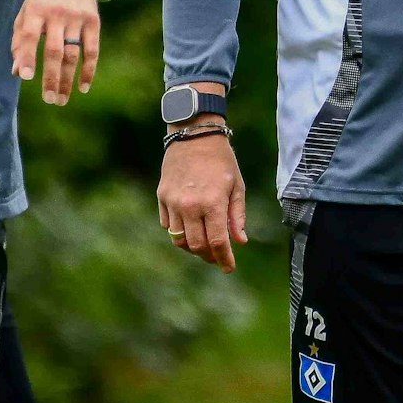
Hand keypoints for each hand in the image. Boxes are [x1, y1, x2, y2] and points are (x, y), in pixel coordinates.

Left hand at [12, 0, 100, 104]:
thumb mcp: (25, 12)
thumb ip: (19, 40)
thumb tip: (17, 72)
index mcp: (35, 10)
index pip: (29, 35)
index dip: (26, 56)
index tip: (26, 77)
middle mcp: (57, 14)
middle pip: (54, 50)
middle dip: (51, 77)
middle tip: (49, 99)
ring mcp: (77, 17)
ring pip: (72, 54)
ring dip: (67, 79)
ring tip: (61, 99)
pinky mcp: (93, 20)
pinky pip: (92, 49)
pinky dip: (89, 70)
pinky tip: (83, 86)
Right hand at [158, 128, 247, 272]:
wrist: (194, 135)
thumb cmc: (221, 160)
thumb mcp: (237, 185)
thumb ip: (237, 215)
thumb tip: (240, 241)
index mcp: (213, 203)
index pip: (217, 242)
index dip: (224, 259)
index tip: (229, 268)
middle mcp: (190, 206)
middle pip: (196, 246)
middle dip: (208, 256)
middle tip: (217, 256)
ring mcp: (173, 202)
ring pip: (179, 239)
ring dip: (192, 247)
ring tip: (204, 245)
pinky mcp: (162, 196)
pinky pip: (167, 225)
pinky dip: (179, 231)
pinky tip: (190, 227)